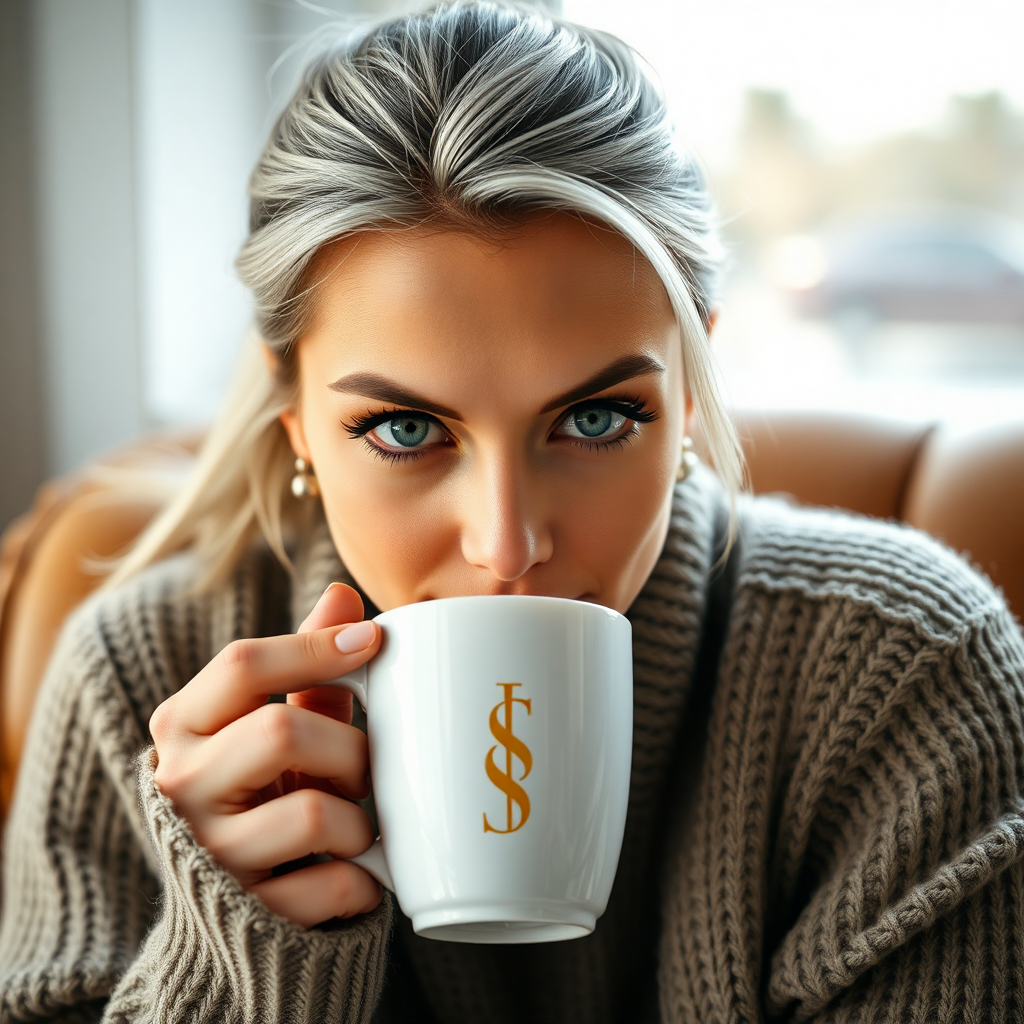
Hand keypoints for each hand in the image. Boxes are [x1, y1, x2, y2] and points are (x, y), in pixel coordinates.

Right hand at [149, 583, 383, 927]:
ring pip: (313, 813)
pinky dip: (365, 878)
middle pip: (283, 732)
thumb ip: (304, 666)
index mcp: (182, 726)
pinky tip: (362, 871)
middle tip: (365, 767)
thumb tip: (342, 597)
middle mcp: (181, 786)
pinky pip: (333, 885)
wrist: (225, 910)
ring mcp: (209, 854)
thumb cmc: (260, 791)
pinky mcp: (247, 913)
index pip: (243, 664)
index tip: (374, 641)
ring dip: (361, 818)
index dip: (316, 647)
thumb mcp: (269, 725)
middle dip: (350, 747)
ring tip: (358, 824)